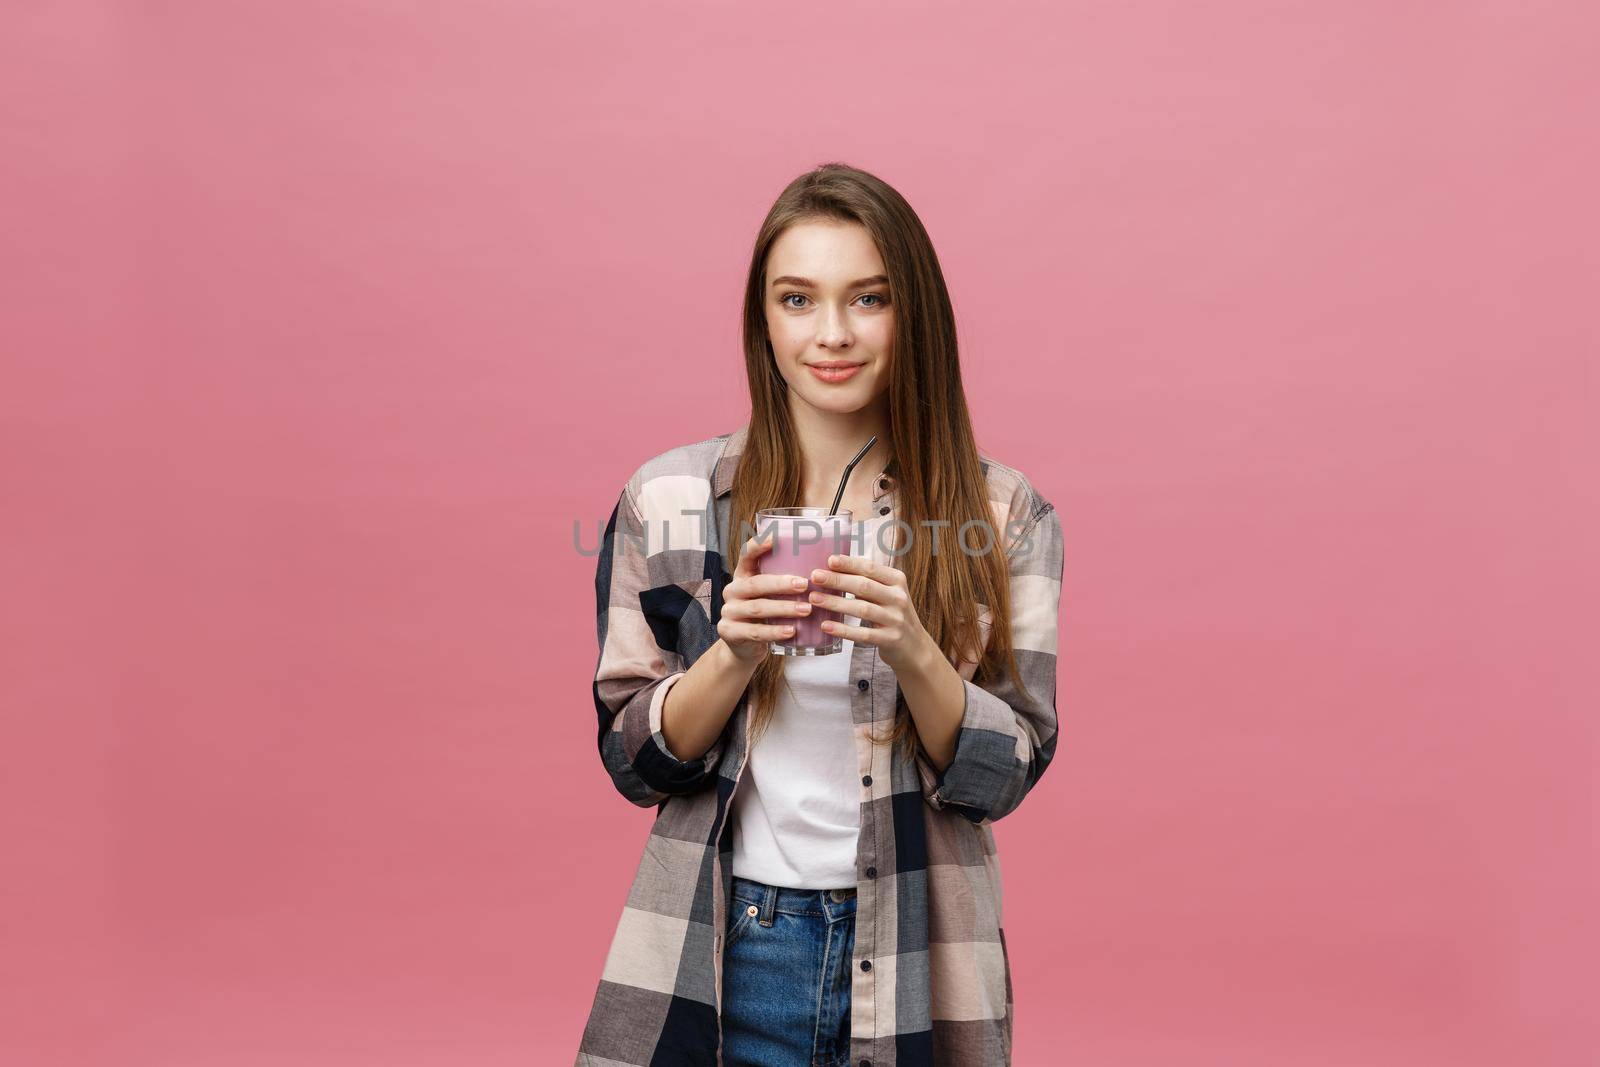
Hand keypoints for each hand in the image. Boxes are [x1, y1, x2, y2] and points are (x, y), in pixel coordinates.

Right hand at [717, 532, 814, 664]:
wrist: (744, 647)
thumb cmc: (765, 616)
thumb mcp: (769, 596)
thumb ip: (784, 582)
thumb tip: (822, 567)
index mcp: (742, 575)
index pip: (746, 555)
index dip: (758, 546)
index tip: (775, 539)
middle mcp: (732, 590)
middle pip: (756, 584)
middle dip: (781, 583)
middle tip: (805, 584)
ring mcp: (729, 611)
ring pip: (758, 607)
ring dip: (784, 608)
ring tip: (806, 609)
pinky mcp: (729, 632)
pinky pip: (755, 631)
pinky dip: (775, 631)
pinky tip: (791, 631)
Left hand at [807, 554, 932, 671]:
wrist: (915, 647)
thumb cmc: (893, 614)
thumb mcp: (888, 593)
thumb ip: (869, 581)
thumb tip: (835, 565)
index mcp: (897, 581)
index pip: (871, 568)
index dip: (849, 563)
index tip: (829, 560)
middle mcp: (898, 598)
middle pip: (864, 586)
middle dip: (837, 580)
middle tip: (815, 576)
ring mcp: (895, 619)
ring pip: (862, 609)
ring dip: (836, 603)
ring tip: (814, 599)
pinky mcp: (890, 639)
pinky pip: (863, 634)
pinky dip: (843, 630)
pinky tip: (826, 626)